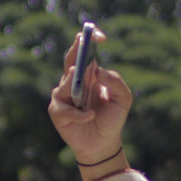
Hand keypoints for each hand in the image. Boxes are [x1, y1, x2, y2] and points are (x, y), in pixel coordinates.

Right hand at [48, 27, 133, 170]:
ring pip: (66, 83)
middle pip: (71, 60)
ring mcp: (63, 96)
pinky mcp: (58, 112)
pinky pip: (65, 108)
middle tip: (81, 41)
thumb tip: (97, 70)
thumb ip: (115, 81)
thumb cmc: (112, 119)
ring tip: (80, 76)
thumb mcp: (122, 98)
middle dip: (76, 50)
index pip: (86, 52)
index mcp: (89, 74)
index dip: (90, 41)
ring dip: (73, 81)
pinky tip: (90, 116)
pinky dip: (78, 113)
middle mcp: (74, 81)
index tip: (100, 37)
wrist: (104, 143)